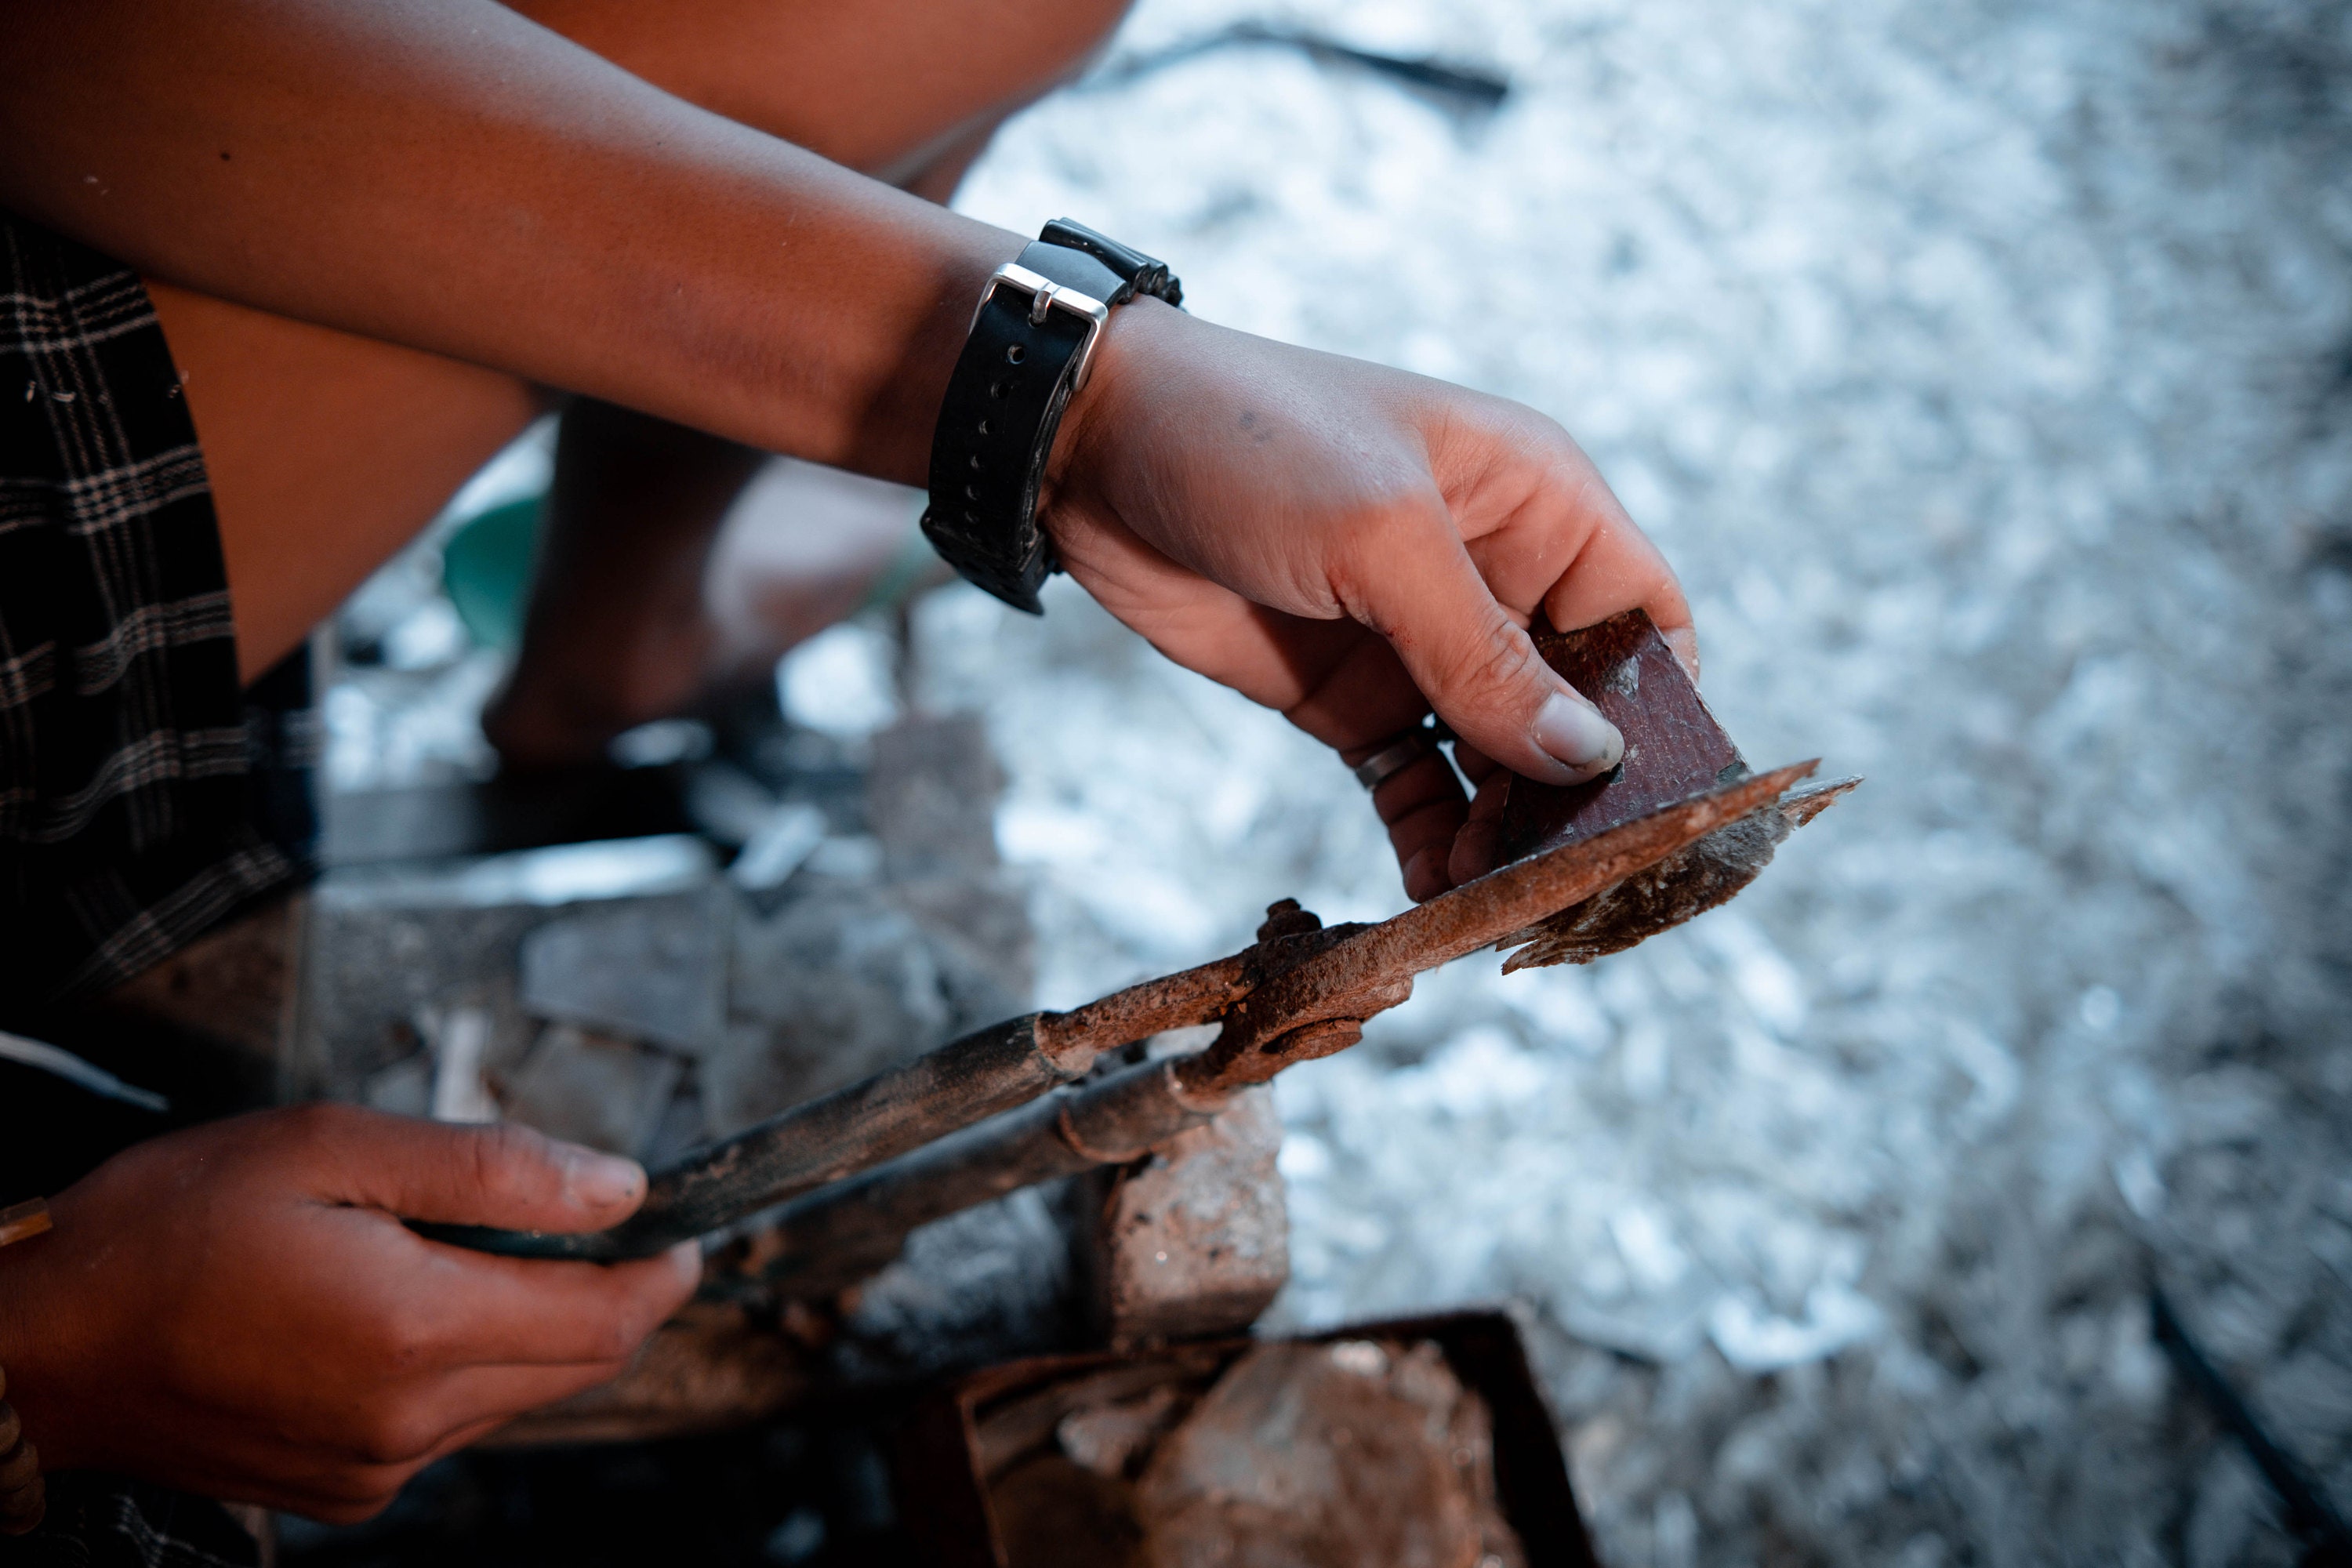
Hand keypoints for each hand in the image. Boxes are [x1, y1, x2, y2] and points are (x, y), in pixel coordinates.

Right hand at [0, 1105, 697, 1520]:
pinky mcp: (344, 1490)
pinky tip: (410, 1308)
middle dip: (607, 1295)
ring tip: (472, 1252)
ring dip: (531, 1328)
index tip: (684, 1230)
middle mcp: (406, 1420)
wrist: (39, 1345)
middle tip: (599, 1224)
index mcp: (413, 1330)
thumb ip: (491, 1171)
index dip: (661, 1272)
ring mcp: (375, 1466)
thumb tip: (615, 1188)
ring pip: (517, 1396)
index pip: (605, 1321)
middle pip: (574, 1364)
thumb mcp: (330, 1147)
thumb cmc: (166, 1229)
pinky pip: (451, 1426)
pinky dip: (465, 1367)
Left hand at [1046, 301, 1696, 901]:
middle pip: (1577, 708)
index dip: (1660, 709)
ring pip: (1499, 760)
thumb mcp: (1378, 536)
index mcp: (1537, 501)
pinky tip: (1433, 893)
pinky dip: (1431, 838)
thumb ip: (1481, 655)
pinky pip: (1418, 784)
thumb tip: (1587, 759)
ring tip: (1488, 897)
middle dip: (1575, 795)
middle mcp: (1494, 575)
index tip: (1651, 802)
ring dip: (1502, 831)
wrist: (1085, 445)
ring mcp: (1419, 643)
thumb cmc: (1247, 443)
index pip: (1645, 616)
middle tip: (1560, 882)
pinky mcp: (1350, 698)